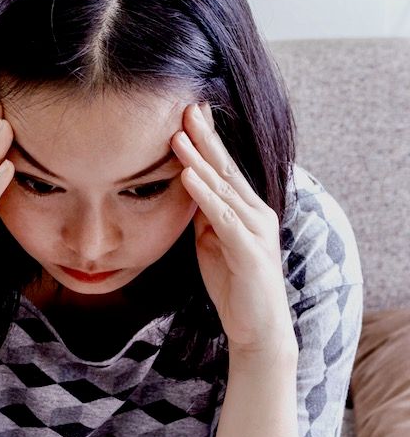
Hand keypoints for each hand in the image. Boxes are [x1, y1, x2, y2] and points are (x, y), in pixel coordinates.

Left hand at [171, 102, 296, 360]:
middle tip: (188, 106)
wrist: (257, 329)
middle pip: (226, 168)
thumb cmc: (234, 283)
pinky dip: (205, 195)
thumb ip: (204, 213)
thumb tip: (186, 187)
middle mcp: (256, 213)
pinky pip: (223, 217)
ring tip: (178, 136)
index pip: (223, 167)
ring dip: (199, 160)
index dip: (207, 139)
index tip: (189, 111)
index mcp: (246, 209)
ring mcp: (256, 230)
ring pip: (223, 188)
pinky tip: (188, 176)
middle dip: (206, 137)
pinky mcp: (250, 250)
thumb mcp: (211, 240)